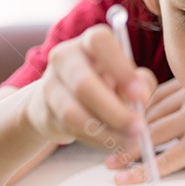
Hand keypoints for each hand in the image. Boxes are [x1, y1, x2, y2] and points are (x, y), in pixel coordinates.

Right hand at [23, 24, 156, 150]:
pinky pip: (70, 128)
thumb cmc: (106, 84)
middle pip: (83, 83)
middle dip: (115, 110)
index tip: (140, 96)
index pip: (99, 42)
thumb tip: (141, 96)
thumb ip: (141, 82)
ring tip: (131, 141)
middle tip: (140, 128)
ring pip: (73, 112)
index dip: (121, 68)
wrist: (60, 102)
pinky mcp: (43, 110)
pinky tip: (114, 144)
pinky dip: (96, 139)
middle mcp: (65, 57)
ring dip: (106, 131)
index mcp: (89, 42)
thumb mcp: (127, 78)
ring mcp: (50, 83)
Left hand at [104, 78, 184, 183]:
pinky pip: (166, 160)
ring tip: (112, 164)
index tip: (115, 123)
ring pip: (151, 137)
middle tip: (106, 147)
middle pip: (147, 117)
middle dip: (123, 133)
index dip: (130, 113)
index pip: (151, 99)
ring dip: (127, 152)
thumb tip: (155, 119)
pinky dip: (143, 171)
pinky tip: (127, 178)